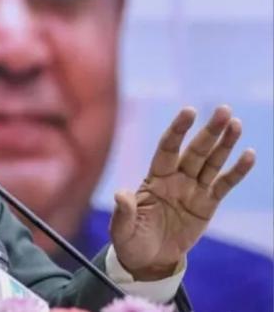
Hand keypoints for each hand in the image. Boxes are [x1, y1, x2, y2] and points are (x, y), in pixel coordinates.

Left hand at [110, 105, 254, 279]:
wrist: (148, 260)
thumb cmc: (131, 240)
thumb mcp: (121, 229)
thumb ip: (124, 212)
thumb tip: (120, 194)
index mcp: (154, 179)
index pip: (167, 148)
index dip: (177, 130)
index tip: (189, 111)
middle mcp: (176, 179)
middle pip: (195, 151)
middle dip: (208, 131)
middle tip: (223, 109)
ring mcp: (193, 190)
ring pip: (212, 162)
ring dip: (224, 143)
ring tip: (235, 123)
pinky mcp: (207, 205)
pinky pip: (224, 185)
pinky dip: (237, 171)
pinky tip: (248, 154)